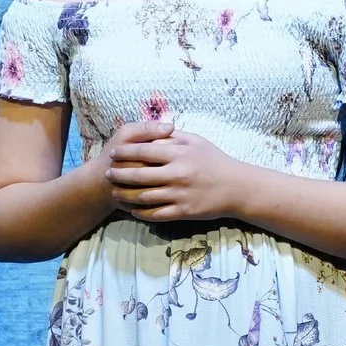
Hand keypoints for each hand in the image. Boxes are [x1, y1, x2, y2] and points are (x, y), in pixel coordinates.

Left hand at [102, 118, 250, 224]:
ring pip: (143, 197)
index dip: (125, 152)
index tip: (113, 153)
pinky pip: (155, 214)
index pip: (144, 151)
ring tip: (114, 191)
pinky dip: (140, 212)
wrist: (237, 188)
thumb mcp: (196, 141)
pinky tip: (132, 209)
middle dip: (119, 174)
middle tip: (107, 173)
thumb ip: (172, 136)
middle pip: (138, 175)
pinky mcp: (183, 212)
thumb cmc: (215, 161)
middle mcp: (178, 174)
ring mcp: (180, 195)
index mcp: (179, 154)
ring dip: (125, 195)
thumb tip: (151, 131)